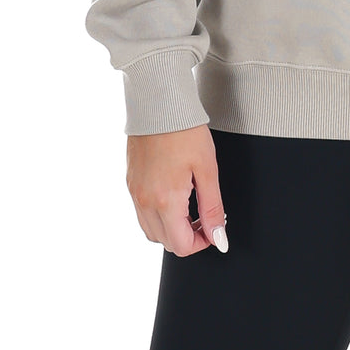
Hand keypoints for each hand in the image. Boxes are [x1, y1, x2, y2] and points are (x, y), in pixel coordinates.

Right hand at [126, 124, 228, 255]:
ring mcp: (135, 193)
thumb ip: (213, 208)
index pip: (181, 245)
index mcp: (165, 201)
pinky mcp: (130, 183)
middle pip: (166, 242)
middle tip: (206, 216)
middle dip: (188, 237)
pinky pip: (142, 214)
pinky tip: (175, 196)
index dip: (202, 243)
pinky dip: (159, 216)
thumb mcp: (208, 169)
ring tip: (191, 206)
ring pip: (152, 231)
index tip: (215, 229)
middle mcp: (145, 202)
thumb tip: (218, 237)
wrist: (160, 103)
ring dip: (172, 229)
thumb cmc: (185, 131)